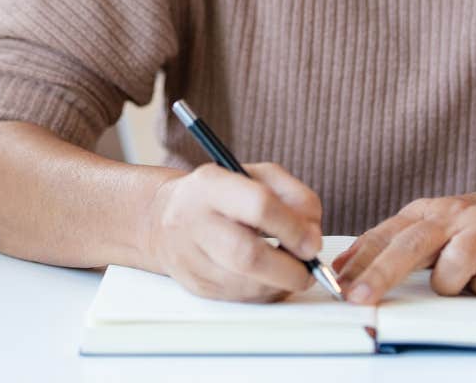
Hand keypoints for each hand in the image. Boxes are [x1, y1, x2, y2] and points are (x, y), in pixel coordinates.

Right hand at [141, 162, 324, 302]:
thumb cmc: (220, 195)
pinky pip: (241, 299)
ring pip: (246, 285)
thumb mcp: (257, 176)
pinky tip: (270, 278)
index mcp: (211, 185)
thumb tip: (312, 236)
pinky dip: (266, 293)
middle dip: (289, 269)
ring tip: (290, 270)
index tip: (313, 243)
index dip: (293, 228)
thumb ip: (295, 196)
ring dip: (281, 284)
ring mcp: (191, 258)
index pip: (258, 206)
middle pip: (247, 256)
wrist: (162, 219)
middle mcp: (194, 221)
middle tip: (308, 268)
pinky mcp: (196, 287)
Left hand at [332, 188, 475, 303]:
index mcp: (427, 211)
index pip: (385, 235)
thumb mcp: (432, 227)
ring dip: (453, 284)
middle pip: (410, 246)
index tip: (339, 283)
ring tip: (464, 278)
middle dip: (381, 274)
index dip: (360, 261)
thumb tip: (346, 267)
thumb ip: (393, 244)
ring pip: (454, 268)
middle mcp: (454, 214)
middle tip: (361, 297)